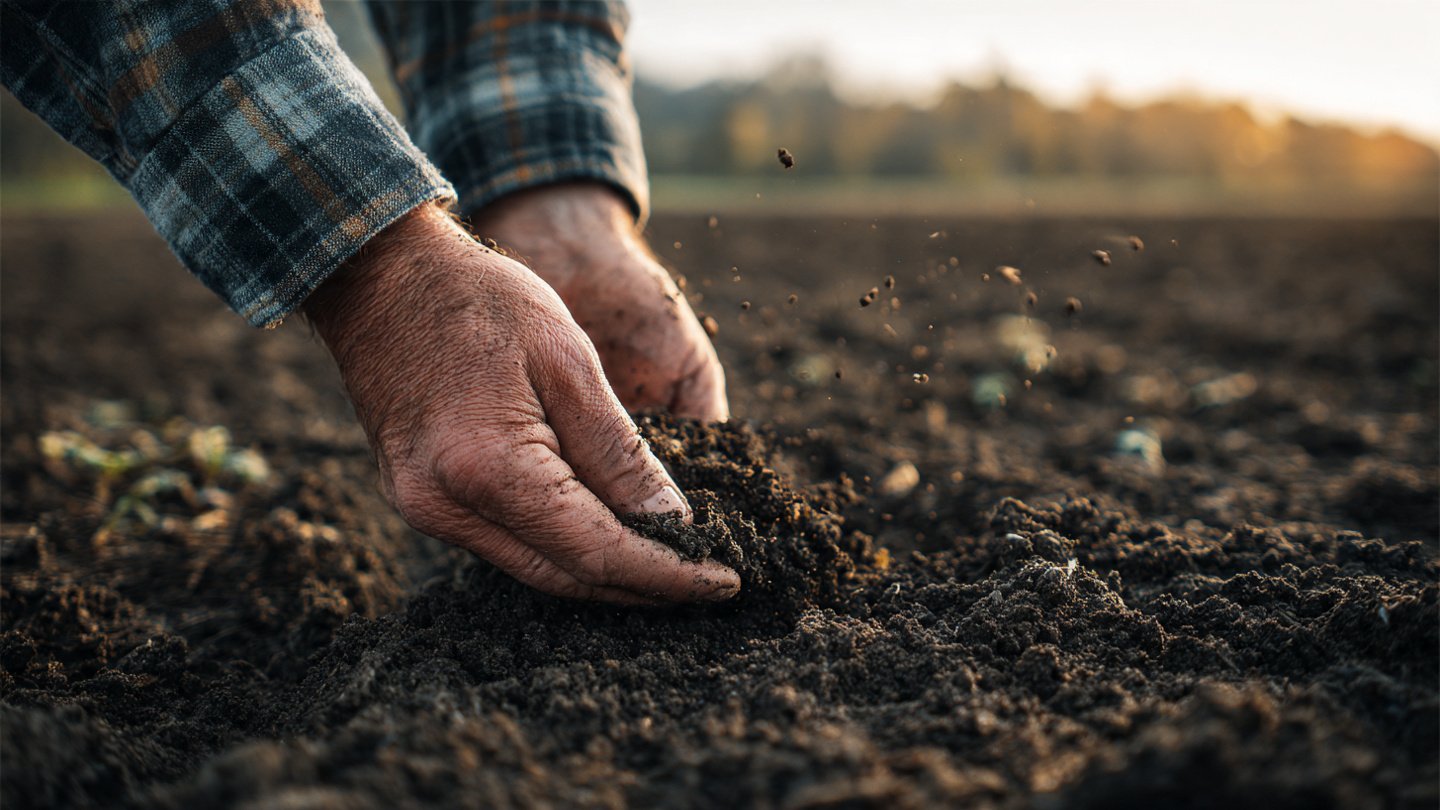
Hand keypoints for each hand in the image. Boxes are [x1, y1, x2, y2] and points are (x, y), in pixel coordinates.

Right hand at [302, 203, 739, 603]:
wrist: (380, 275)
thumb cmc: (479, 300)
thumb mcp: (570, 362)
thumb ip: (621, 453)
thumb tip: (673, 523)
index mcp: (489, 469)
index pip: (599, 552)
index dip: (668, 574)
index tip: (725, 581)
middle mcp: (446, 507)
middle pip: (566, 577)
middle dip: (644, 587)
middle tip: (708, 582)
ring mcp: (424, 510)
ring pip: (536, 570)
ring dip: (605, 572)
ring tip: (671, 565)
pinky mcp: (419, 501)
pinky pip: (505, 545)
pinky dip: (562, 548)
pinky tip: (607, 534)